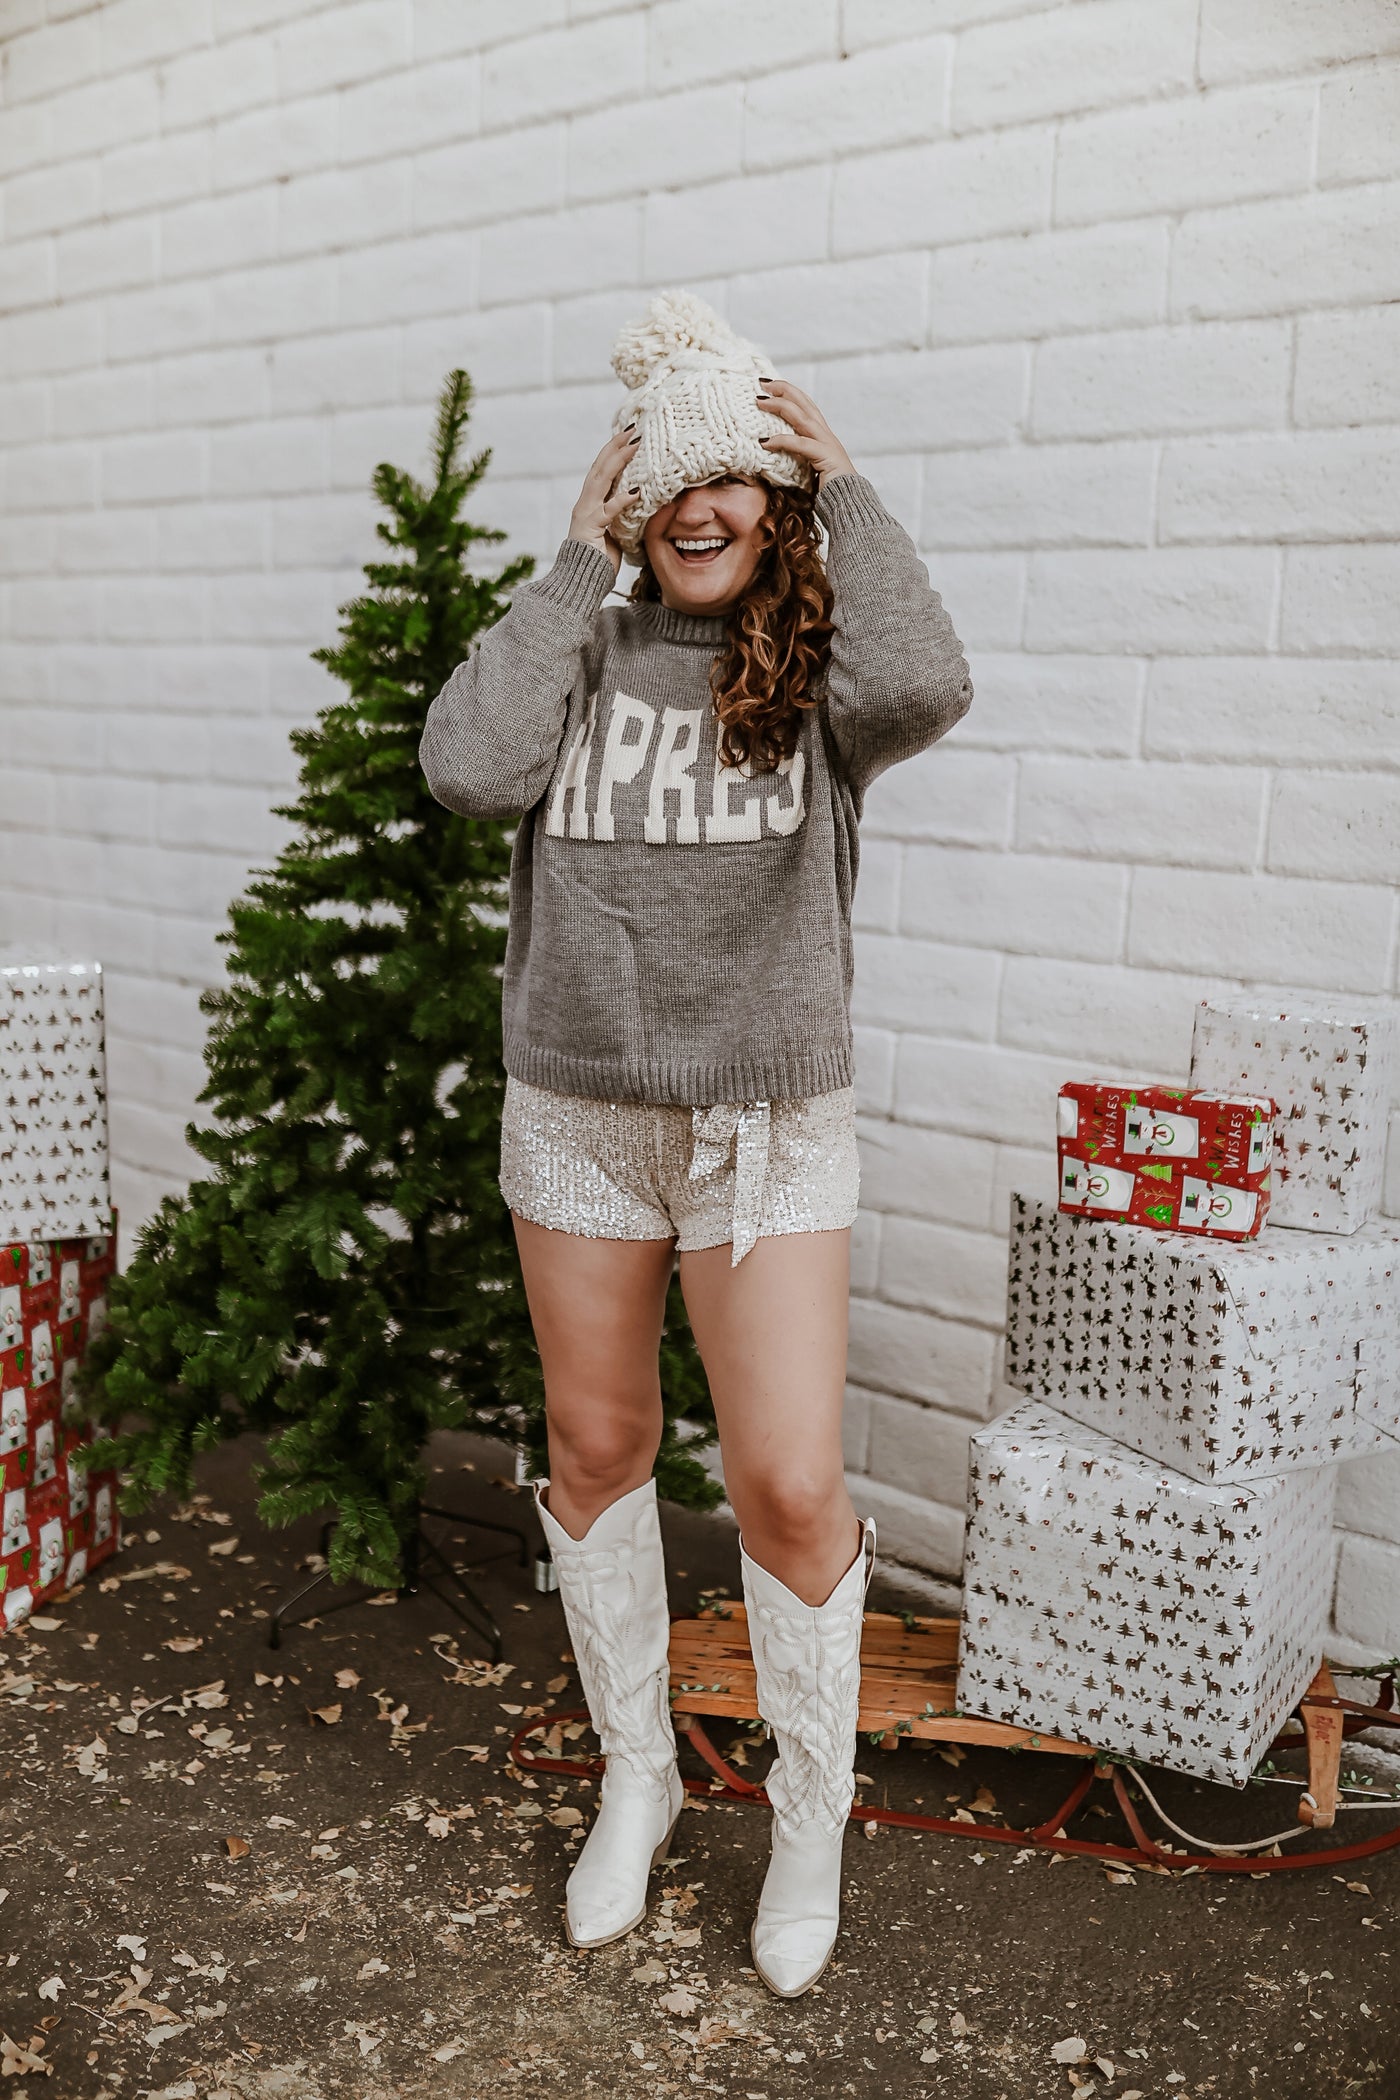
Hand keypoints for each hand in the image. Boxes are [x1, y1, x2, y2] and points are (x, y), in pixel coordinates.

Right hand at [568, 427, 640, 575]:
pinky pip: (608, 511)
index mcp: (590, 503)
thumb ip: (623, 517)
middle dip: (616, 446)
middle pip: (600, 467)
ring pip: (601, 480)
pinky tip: (636, 491)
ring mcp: (585, 514)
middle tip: (633, 429)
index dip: (614, 452)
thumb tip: (642, 506)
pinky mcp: (590, 529)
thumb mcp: (615, 533)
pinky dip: (622, 500)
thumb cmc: (599, 562)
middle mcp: (585, 504)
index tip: (630, 436)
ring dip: (618, 460)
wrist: (580, 583)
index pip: (602, 471)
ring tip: (634, 444)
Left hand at [754, 379, 855, 487]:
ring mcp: (827, 444)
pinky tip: (764, 441)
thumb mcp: (809, 472)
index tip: (770, 388)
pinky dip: (781, 441)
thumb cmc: (829, 494)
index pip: (807, 407)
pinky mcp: (826, 457)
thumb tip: (772, 458)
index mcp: (823, 437)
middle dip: (784, 390)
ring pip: (802, 417)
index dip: (790, 394)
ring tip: (760, 401)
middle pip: (804, 403)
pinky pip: (800, 444)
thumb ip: (796, 461)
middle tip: (763, 383)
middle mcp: (826, 436)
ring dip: (779, 406)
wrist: (851, 506)